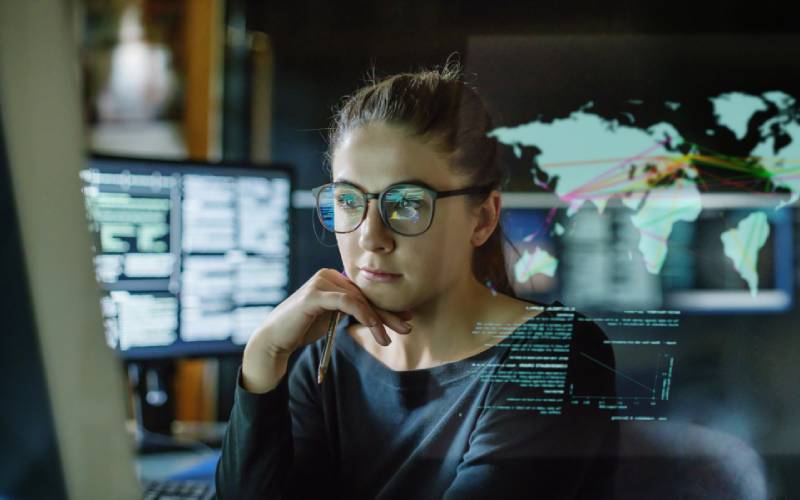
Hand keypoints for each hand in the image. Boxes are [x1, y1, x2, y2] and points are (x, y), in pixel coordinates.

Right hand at [247, 268, 412, 359]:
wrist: (276, 340)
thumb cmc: (303, 329)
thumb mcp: (334, 318)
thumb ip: (352, 311)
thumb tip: (381, 314)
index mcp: (333, 279)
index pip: (365, 293)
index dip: (386, 307)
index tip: (406, 319)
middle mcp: (328, 275)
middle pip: (365, 295)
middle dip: (387, 314)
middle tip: (407, 327)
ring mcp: (321, 282)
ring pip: (359, 299)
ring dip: (377, 320)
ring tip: (387, 340)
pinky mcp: (315, 294)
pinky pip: (347, 302)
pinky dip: (364, 315)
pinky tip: (375, 330)